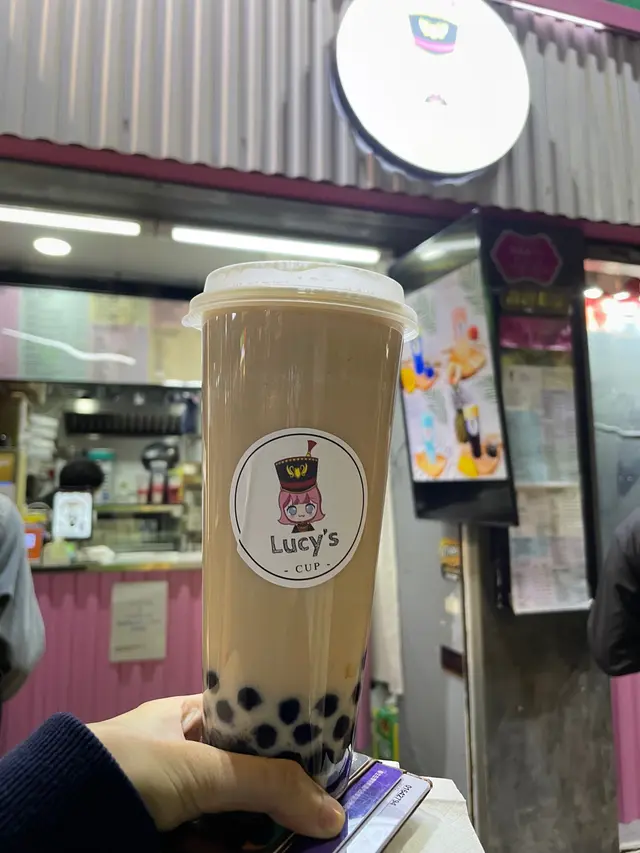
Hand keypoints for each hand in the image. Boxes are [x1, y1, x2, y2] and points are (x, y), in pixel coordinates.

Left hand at [88, 695, 344, 836]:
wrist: (56, 826)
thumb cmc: (127, 770)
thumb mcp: (202, 769)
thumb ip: (268, 784)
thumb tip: (332, 811)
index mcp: (188, 719)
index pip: (251, 721)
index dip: (287, 738)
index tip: (323, 757)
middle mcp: (184, 756)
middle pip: (249, 774)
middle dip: (283, 794)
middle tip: (321, 812)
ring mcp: (177, 803)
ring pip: (236, 815)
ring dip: (267, 830)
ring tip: (304, 837)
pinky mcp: (171, 842)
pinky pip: (216, 846)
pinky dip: (241, 851)